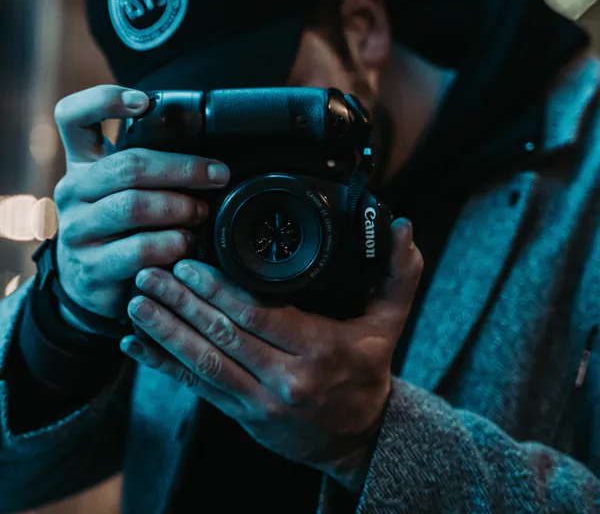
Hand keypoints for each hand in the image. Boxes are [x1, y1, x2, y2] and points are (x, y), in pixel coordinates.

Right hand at [53, 85, 230, 326]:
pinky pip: (138, 250)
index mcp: (82, 164)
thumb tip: (208, 159)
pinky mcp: (92, 267)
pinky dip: (172, 244)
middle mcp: (73, 192)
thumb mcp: (125, 191)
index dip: (104, 100)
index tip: (144, 102)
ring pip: (133, 206)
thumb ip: (150, 171)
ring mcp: (78, 230)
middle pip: (127, 166)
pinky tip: (185, 244)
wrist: (92, 284)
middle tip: (217, 176)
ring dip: (180, 208)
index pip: (73, 117)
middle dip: (183, 168)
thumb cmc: (122, 227)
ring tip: (202, 214)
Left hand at [120, 218, 421, 491]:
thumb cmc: (369, 371)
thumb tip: (403, 227)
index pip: (260, 315)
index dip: (220, 289)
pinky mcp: (242, 416)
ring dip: (166, 330)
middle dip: (182, 302)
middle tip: (150, 271)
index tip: (190, 263)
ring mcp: (260, 403)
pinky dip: (163, 365)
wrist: (358, 438)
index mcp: (319, 350)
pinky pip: (198, 388)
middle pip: (224, 335)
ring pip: (203, 363)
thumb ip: (400, 273)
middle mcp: (286, 380)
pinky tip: (136, 345)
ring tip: (136, 301)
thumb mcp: (390, 322)